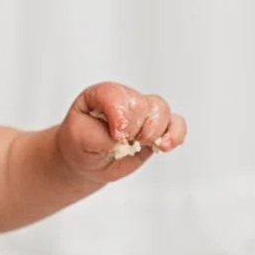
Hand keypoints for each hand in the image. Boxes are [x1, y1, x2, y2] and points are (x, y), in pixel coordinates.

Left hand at [57, 82, 186, 180]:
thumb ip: (99, 136)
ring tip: (141, 144)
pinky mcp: (157, 128)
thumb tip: (125, 138)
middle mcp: (126, 99)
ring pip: (161, 110)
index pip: (116, 94)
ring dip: (153, 131)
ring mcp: (143, 113)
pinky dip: (175, 135)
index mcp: (102, 94)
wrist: (87, 160)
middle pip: (141, 103)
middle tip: (122, 142)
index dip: (120, 115)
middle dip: (135, 128)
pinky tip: (165, 146)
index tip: (116, 135)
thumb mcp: (77, 139)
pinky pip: (177, 124)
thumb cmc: (80, 144)